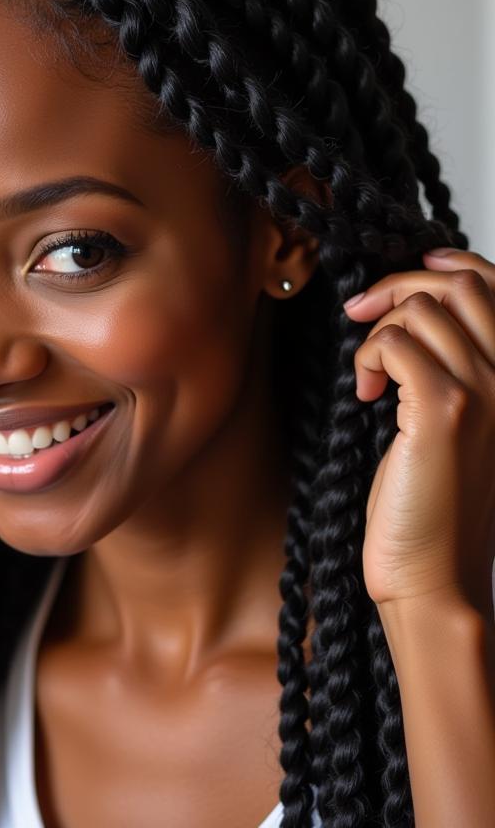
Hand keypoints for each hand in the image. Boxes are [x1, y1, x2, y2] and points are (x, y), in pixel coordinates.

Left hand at [343, 248, 494, 616]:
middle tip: (360, 315)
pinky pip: (395, 342)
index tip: (407, 271)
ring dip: (378, 329)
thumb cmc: (434, 506)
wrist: (437, 576)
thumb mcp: (450, 426)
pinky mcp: (446, 411)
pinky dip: (369, 355)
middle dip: (398, 286)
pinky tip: (367, 392)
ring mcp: (486, 392)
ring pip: (422, 308)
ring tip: (370, 377)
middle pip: (460, 284)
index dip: (447, 264)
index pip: (494, 287)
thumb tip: (410, 314)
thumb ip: (446, 371)